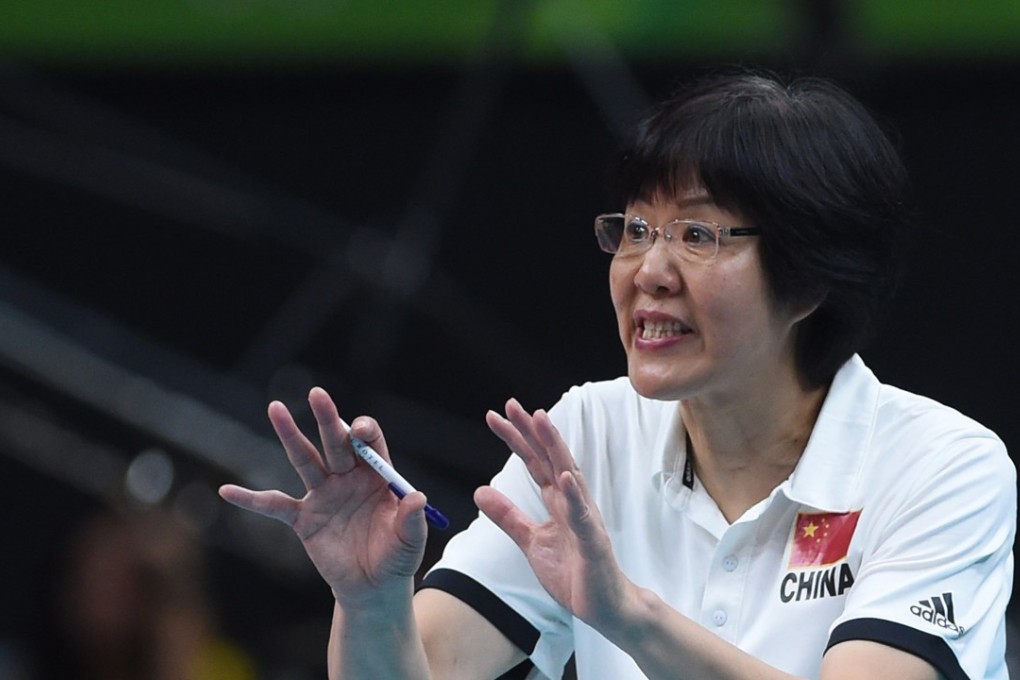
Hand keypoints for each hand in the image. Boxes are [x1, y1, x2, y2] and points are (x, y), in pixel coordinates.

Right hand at [219, 387, 428, 606]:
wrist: (373, 587)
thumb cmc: (397, 558)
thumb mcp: (411, 541)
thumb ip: (413, 519)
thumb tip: (418, 498)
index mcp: (377, 476)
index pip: (369, 442)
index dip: (363, 432)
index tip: (356, 433)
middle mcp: (348, 477)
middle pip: (335, 442)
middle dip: (327, 418)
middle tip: (317, 394)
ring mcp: (323, 495)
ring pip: (305, 459)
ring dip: (290, 435)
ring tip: (275, 408)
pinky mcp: (303, 519)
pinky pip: (274, 506)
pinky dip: (251, 500)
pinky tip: (228, 491)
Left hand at [476, 399, 630, 627]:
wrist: (604, 605)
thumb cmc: (574, 571)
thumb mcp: (531, 540)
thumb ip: (508, 516)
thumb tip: (479, 491)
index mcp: (558, 500)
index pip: (533, 462)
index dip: (516, 439)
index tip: (495, 416)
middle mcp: (573, 500)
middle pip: (549, 457)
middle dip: (532, 430)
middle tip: (512, 404)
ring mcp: (585, 517)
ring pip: (568, 474)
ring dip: (555, 447)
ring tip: (541, 422)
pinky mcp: (593, 541)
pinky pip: (583, 515)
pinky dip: (575, 495)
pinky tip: (565, 478)